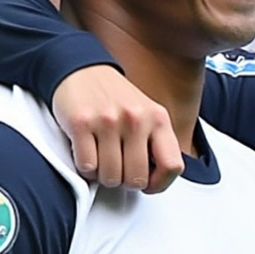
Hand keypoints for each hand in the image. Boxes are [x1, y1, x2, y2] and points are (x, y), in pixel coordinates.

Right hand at [52, 66, 184, 192]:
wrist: (82, 70)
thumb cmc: (116, 98)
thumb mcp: (147, 114)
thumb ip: (156, 142)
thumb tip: (158, 179)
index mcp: (158, 118)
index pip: (173, 166)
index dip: (160, 183)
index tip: (149, 184)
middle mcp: (136, 119)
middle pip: (136, 179)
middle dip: (125, 181)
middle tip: (119, 168)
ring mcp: (108, 121)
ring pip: (110, 177)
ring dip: (103, 175)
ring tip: (103, 157)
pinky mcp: (81, 123)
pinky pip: (87, 167)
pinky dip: (86, 167)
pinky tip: (88, 152)